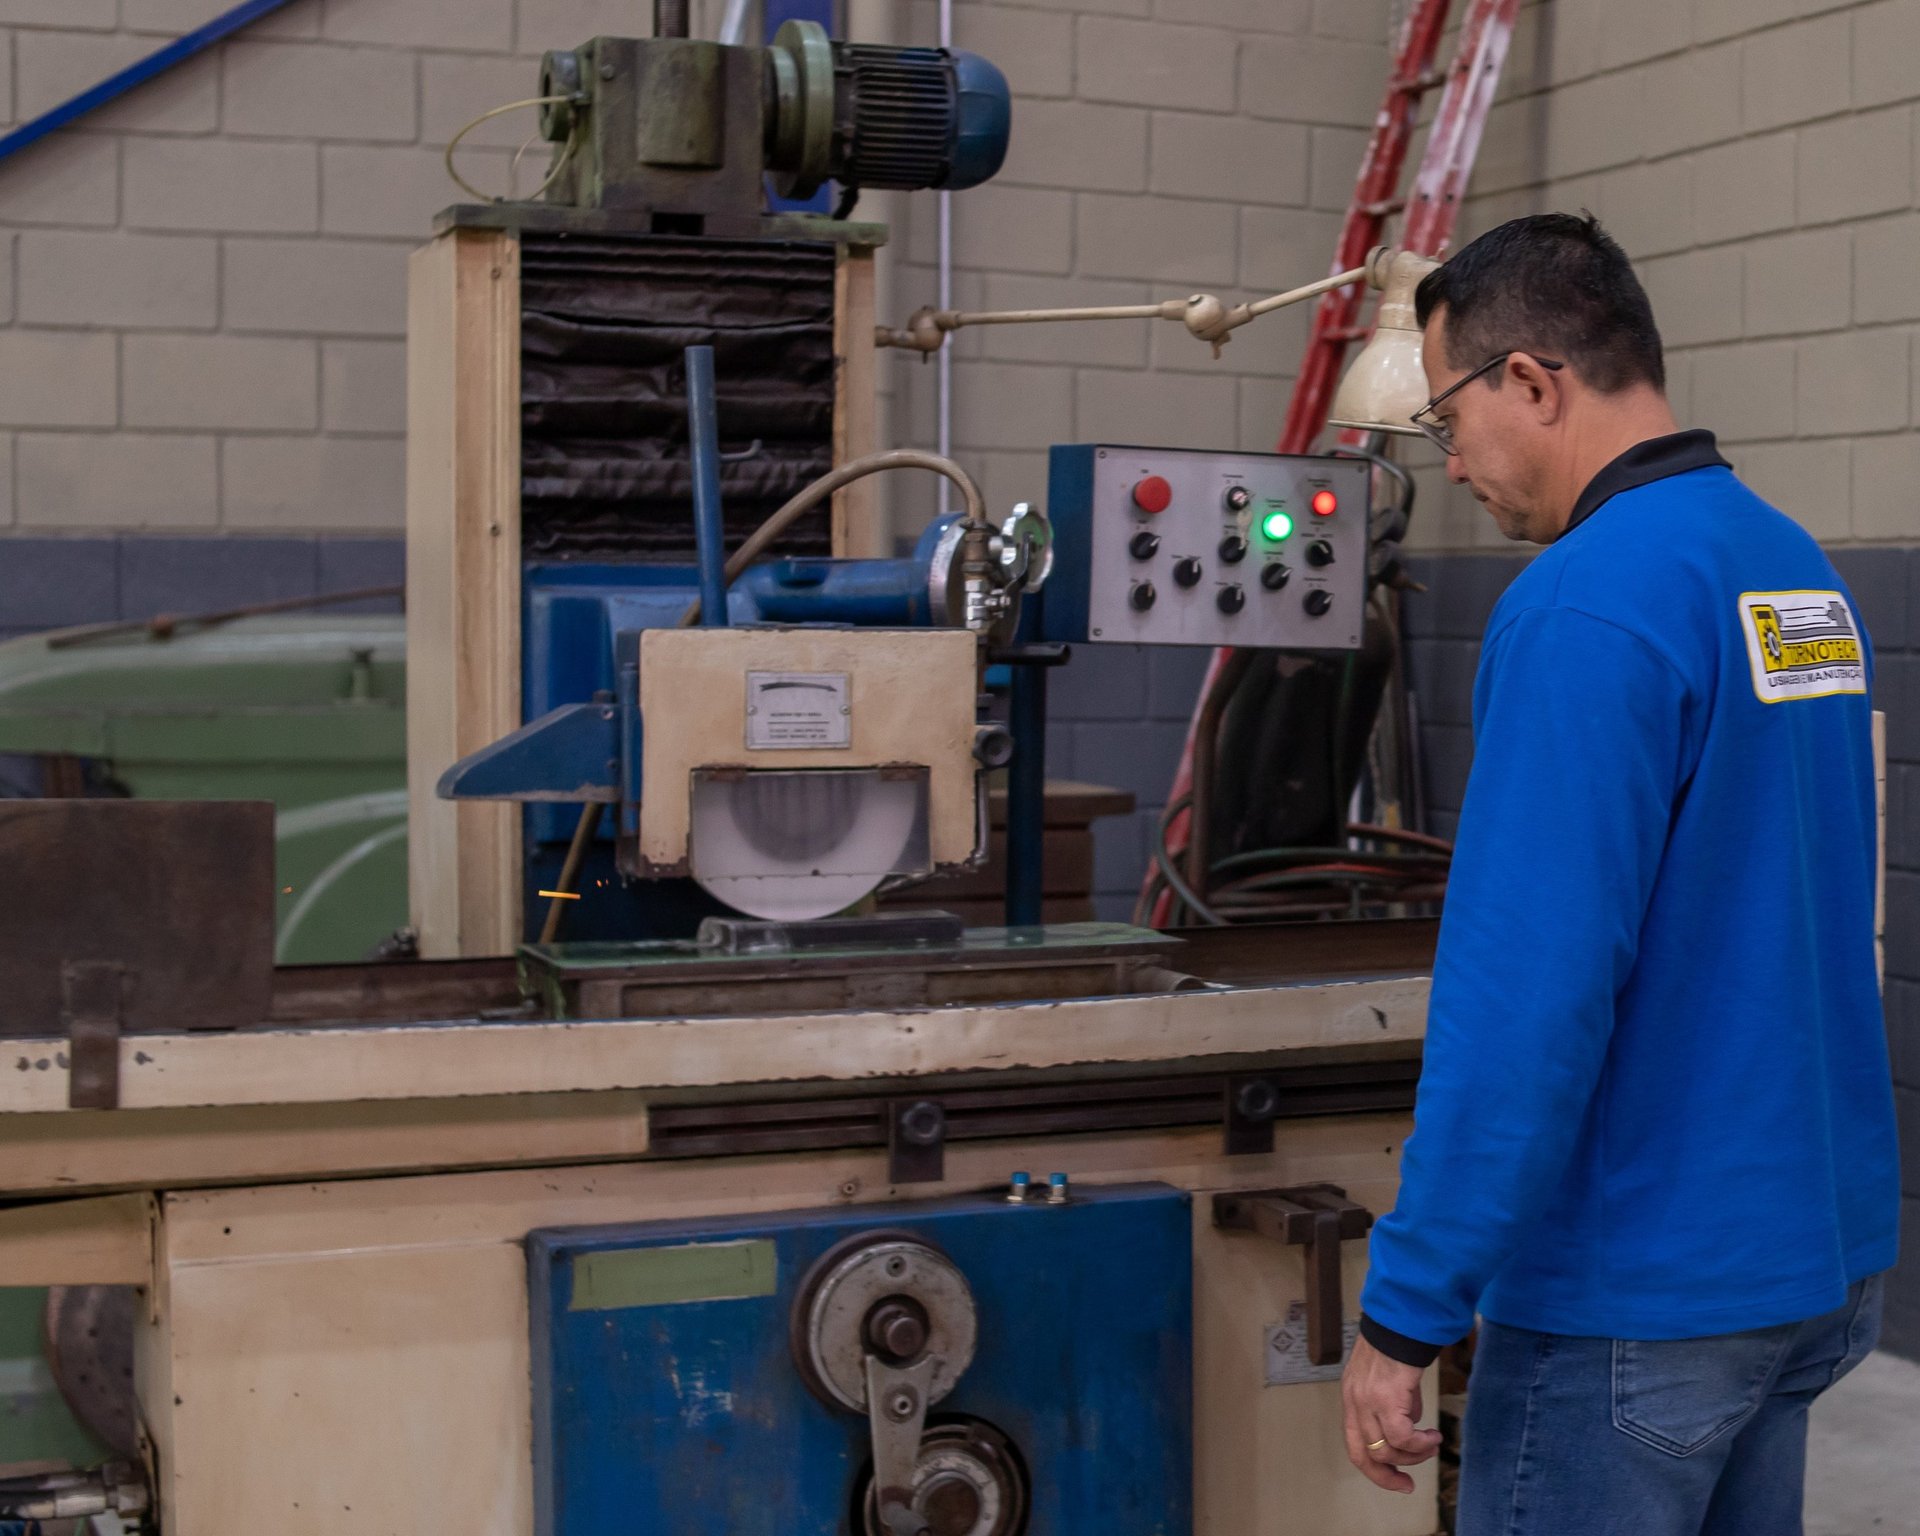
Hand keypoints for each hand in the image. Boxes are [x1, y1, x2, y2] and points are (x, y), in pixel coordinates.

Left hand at [1340, 1334, 1442, 1492]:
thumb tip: (1411, 1422)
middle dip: (1388, 1475)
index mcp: (1352, 1398)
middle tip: (1410, 1482)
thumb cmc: (1398, 1344)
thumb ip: (1394, 1403)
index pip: (1354, 1445)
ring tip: (1431, 1444)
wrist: (1402, 1320)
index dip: (1374, 1469)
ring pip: (1385, 1450)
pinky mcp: (1385, 1397)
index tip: (1397, 1481)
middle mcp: (1354, 1402)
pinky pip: (1402, 1436)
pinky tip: (1433, 1436)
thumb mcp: (1388, 1379)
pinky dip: (1420, 1444)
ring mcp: (1367, 1401)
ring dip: (1412, 1455)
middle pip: (1364, 1455)